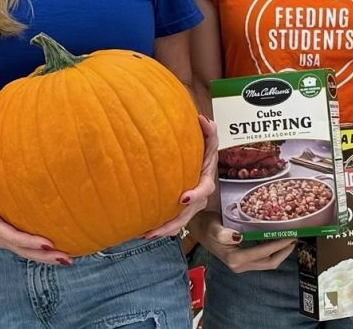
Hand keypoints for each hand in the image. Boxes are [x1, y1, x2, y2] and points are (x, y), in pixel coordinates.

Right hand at [0, 164, 70, 264]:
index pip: (13, 237)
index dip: (30, 242)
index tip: (48, 243)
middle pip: (23, 250)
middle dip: (43, 256)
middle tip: (65, 259)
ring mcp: (5, 238)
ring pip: (27, 252)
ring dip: (46, 257)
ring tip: (67, 259)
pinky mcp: (11, 235)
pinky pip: (28, 246)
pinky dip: (42, 251)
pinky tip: (59, 250)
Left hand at [143, 115, 216, 238]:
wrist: (198, 168)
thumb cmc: (202, 156)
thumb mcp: (208, 144)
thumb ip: (209, 133)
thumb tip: (204, 119)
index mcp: (206, 182)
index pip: (204, 190)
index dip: (195, 195)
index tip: (183, 198)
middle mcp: (199, 199)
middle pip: (187, 215)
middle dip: (171, 223)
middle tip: (154, 229)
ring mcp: (190, 208)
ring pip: (179, 224)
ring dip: (163, 230)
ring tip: (146, 234)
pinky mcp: (180, 213)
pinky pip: (172, 225)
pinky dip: (160, 229)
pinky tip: (143, 231)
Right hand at [190, 210, 294, 272]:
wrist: (198, 229)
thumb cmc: (205, 226)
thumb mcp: (213, 227)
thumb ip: (223, 234)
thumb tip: (238, 237)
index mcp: (235, 259)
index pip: (264, 253)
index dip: (279, 245)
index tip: (290, 235)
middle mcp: (240, 265)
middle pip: (269, 263)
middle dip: (284, 251)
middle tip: (295, 237)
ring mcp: (242, 265)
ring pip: (267, 263)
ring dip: (280, 252)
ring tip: (289, 238)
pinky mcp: (243, 261)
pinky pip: (262, 259)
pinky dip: (272, 251)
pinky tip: (276, 239)